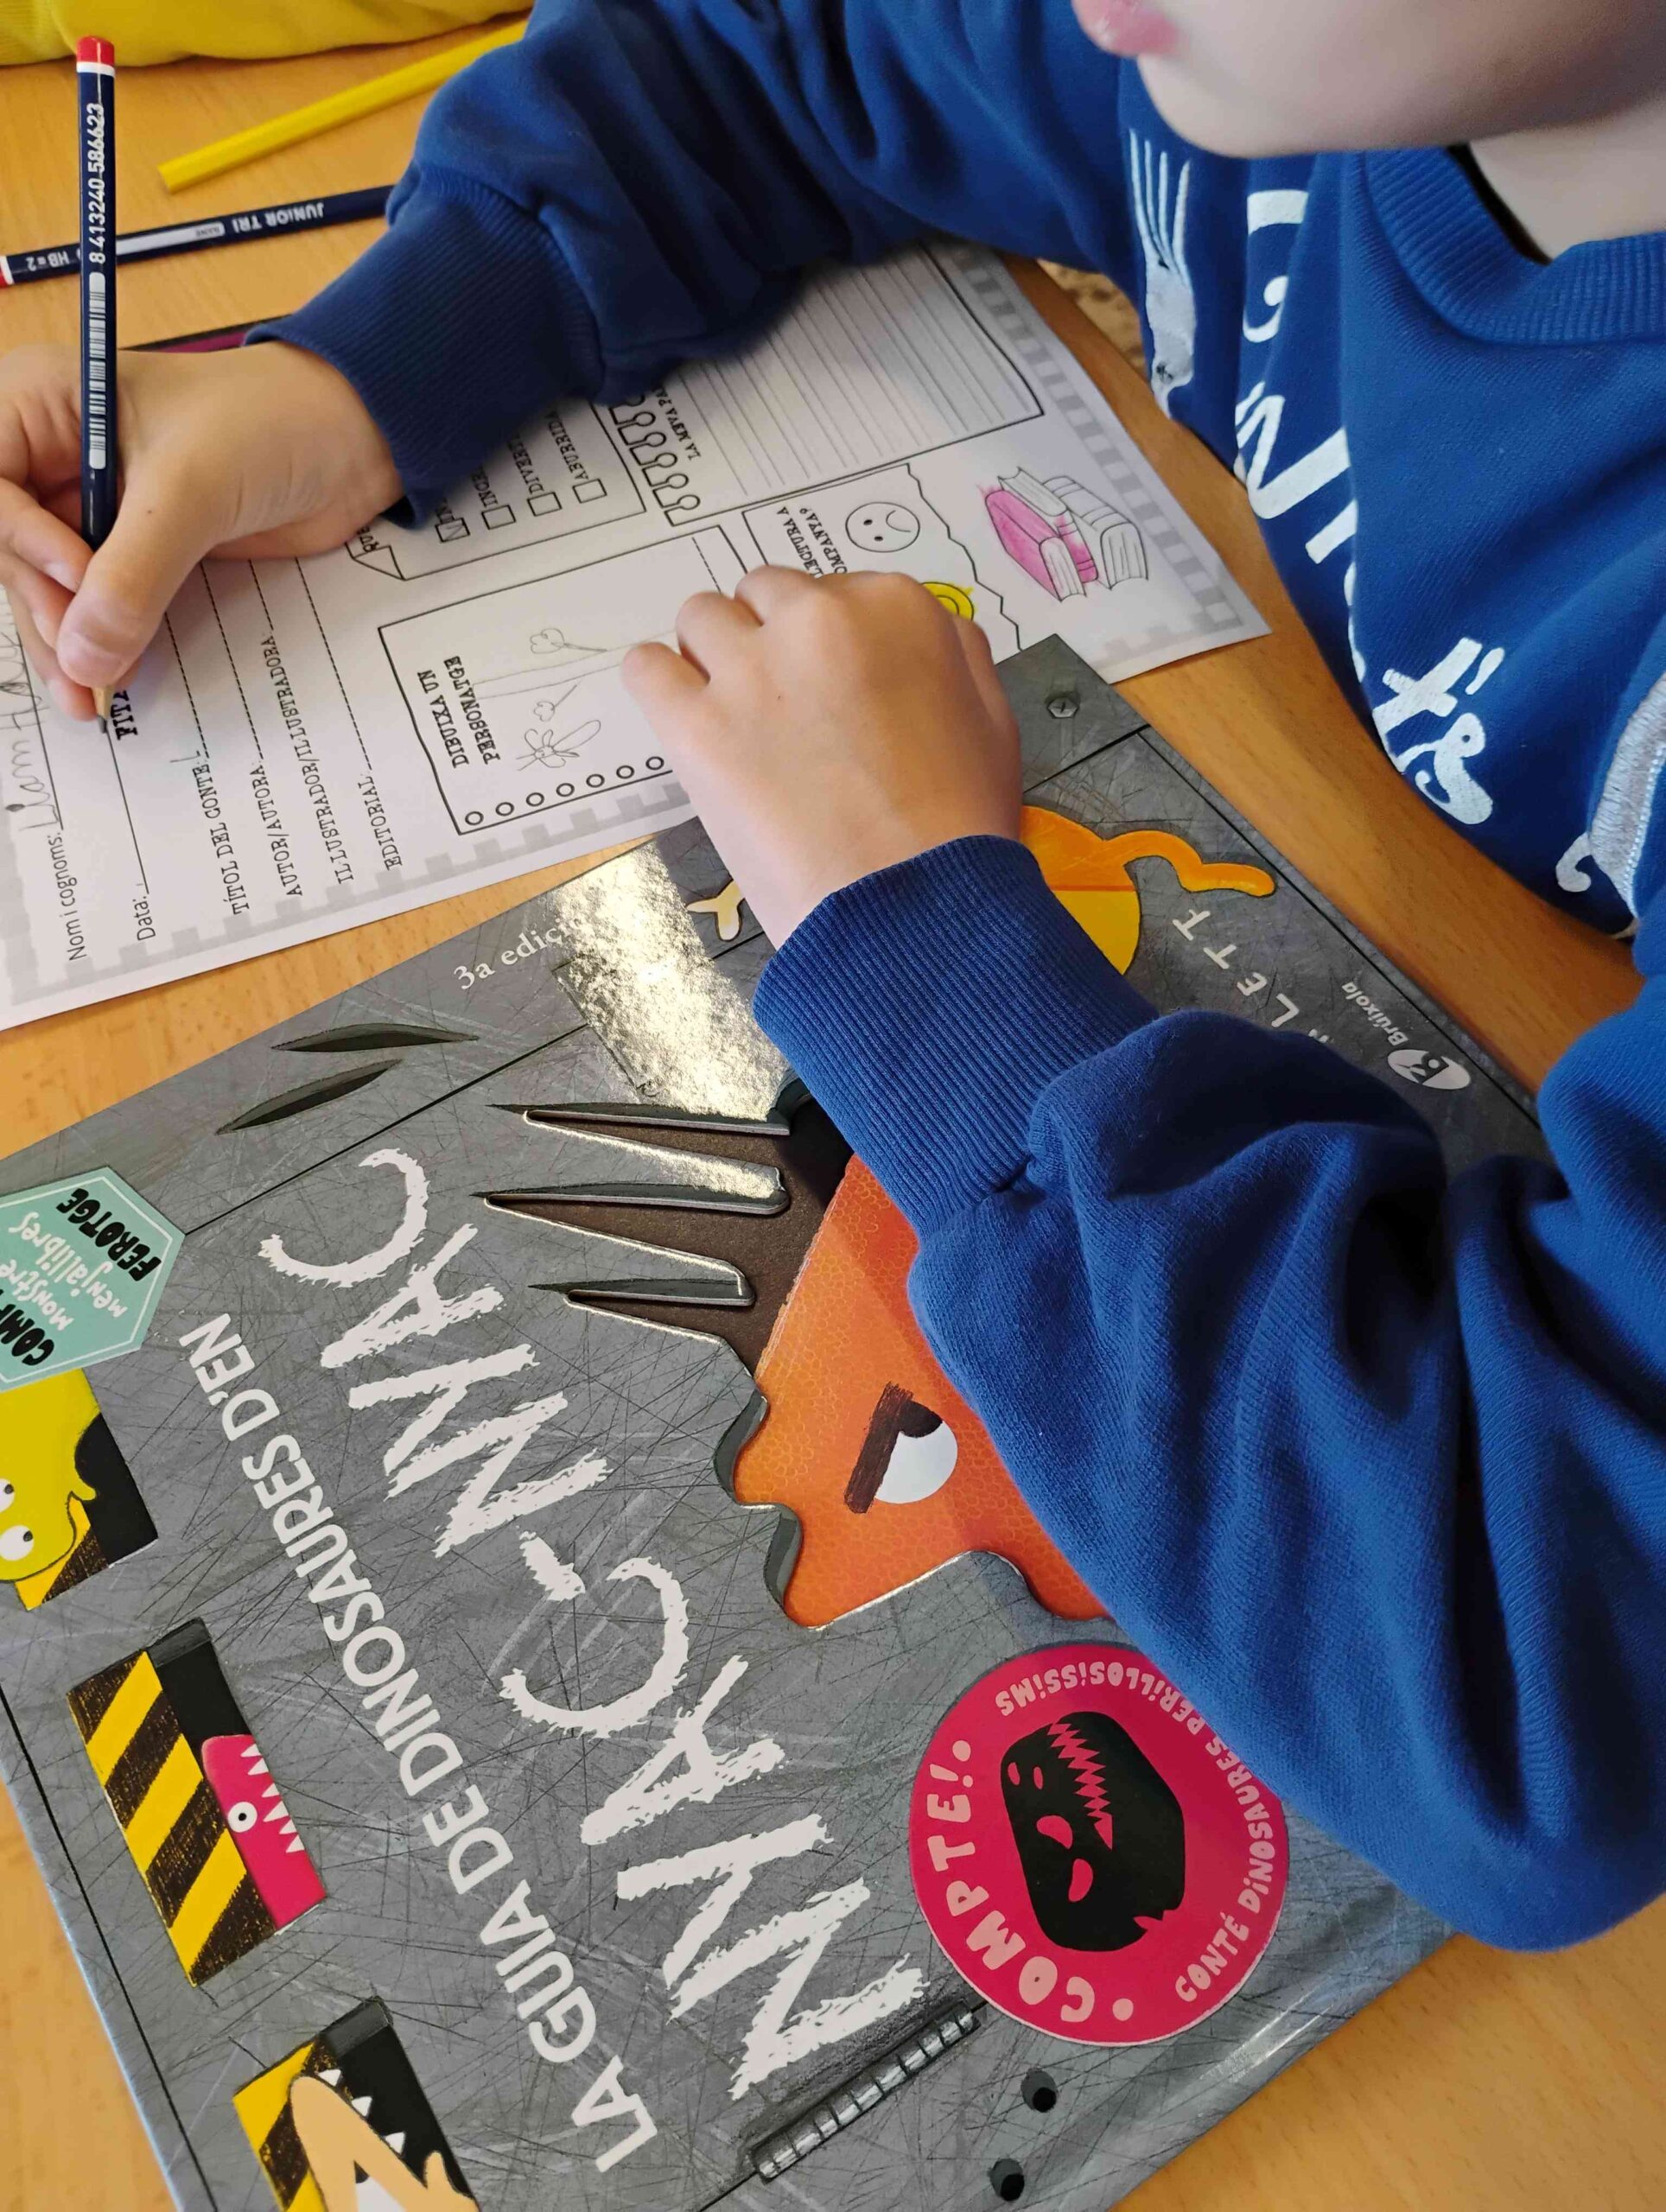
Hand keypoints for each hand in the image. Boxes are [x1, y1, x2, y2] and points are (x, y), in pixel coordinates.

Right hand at [0, 339, 397, 718]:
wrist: (349, 440)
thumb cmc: (269, 423)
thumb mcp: (193, 490)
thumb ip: (134, 575)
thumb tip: (82, 656)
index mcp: (40, 401)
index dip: (19, 540)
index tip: (75, 580)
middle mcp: (50, 451)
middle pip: (8, 543)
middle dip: (42, 606)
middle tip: (81, 668)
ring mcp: (88, 504)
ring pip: (44, 583)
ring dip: (63, 640)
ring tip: (88, 698)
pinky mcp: (130, 547)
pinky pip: (93, 601)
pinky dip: (96, 641)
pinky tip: (103, 681)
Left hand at [623, 568, 1021, 943]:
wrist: (911, 907)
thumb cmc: (963, 826)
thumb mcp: (993, 721)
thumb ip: (955, 655)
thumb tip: (914, 633)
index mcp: (895, 608)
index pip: (835, 592)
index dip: (830, 646)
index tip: (835, 694)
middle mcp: (817, 617)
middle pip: (763, 596)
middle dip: (769, 642)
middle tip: (784, 713)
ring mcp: (749, 669)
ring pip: (700, 618)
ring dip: (712, 656)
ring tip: (734, 720)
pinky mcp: (694, 724)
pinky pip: (644, 667)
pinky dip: (658, 684)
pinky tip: (682, 720)